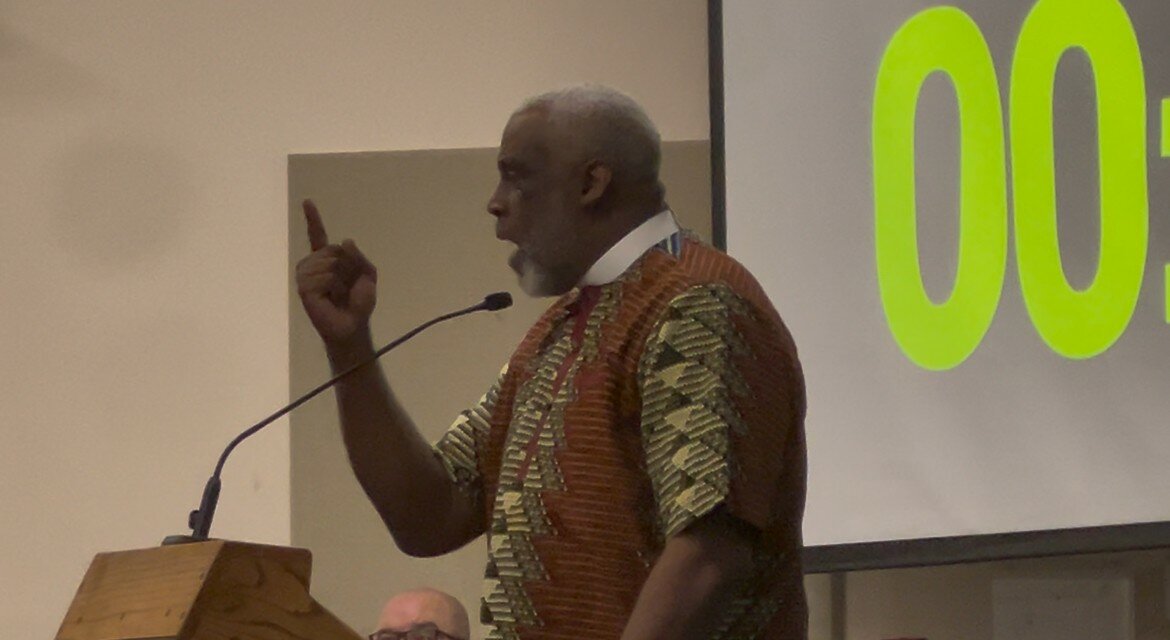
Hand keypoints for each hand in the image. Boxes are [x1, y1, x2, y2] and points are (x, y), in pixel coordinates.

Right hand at [295, 199, 377, 346]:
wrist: (353, 324)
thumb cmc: (359, 301)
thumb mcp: (368, 275)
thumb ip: (359, 257)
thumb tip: (345, 240)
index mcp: (327, 259)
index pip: (318, 236)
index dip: (313, 219)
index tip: (307, 201)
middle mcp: (313, 264)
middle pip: (334, 249)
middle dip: (348, 267)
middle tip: (346, 287)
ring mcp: (306, 275)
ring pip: (330, 262)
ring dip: (341, 279)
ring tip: (338, 293)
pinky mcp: (304, 288)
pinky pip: (324, 277)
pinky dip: (332, 286)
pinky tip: (329, 298)